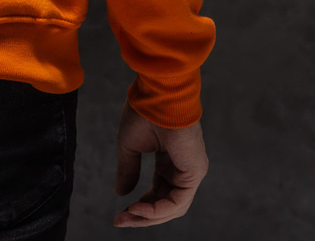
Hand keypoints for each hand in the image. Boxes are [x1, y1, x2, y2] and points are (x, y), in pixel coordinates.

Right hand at [113, 98, 208, 226]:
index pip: (158, 192)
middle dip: (143, 216)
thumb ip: (127, 170)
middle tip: (120, 220)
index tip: (119, 213)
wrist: (158, 94)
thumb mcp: (130, 145)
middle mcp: (183, 169)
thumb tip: (120, 194)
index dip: (140, 206)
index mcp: (169, 160)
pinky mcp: (195, 172)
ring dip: (150, 216)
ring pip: (173, 207)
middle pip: (166, 204)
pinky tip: (140, 209)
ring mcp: (191, 171)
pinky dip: (159, 209)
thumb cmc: (145, 111)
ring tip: (128, 215)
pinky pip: (178, 201)